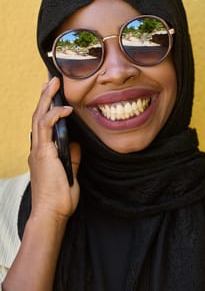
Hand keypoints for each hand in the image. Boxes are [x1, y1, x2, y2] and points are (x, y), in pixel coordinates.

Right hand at [28, 77, 80, 221]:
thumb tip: (75, 144)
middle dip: (44, 97)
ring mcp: (38, 150)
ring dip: (46, 99)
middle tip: (50, 82)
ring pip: (39, 117)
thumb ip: (71, 157)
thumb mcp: (69, 172)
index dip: (47, 108)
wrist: (51, 214)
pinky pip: (46, 128)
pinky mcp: (43, 153)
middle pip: (38, 116)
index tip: (53, 96)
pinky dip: (54, 116)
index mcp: (42, 152)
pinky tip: (65, 108)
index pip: (43, 125)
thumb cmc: (59, 198)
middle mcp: (37, 149)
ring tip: (52, 83)